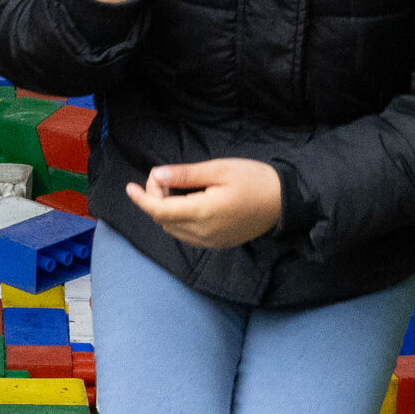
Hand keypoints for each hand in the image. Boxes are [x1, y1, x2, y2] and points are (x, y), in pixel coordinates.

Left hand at [124, 157, 282, 249]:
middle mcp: (203, 233)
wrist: (284, 201)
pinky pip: (187, 235)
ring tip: (176, 188)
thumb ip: (186, 174)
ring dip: (166, 211)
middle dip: (155, 199)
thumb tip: (157, 175)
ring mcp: (211, 242)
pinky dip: (178, 220)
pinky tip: (188, 203)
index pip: (160, 210)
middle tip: (165, 177)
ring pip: (173, 229)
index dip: (141, 199)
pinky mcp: (218, 244)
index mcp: (203, 213)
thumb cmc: (254, 179)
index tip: (129, 187)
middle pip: (164, 220)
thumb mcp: (219, 169)